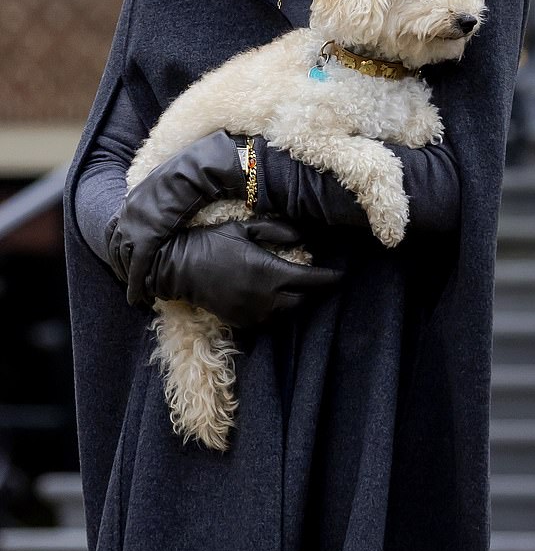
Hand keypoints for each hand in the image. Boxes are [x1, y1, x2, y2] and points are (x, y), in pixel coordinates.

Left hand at [105, 130, 245, 303]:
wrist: (188, 175)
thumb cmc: (185, 176)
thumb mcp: (166, 185)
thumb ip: (161, 195)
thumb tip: (170, 195)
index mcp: (131, 201)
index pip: (113, 229)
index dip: (116, 246)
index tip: (120, 259)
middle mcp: (127, 215)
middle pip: (115, 248)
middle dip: (119, 266)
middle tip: (125, 280)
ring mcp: (134, 227)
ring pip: (123, 261)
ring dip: (127, 279)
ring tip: (135, 293)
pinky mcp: (146, 239)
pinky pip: (137, 268)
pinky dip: (136, 284)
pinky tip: (138, 298)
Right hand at [144, 216, 341, 326]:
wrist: (177, 268)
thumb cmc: (212, 242)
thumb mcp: (244, 228)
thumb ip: (276, 231)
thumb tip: (304, 236)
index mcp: (268, 272)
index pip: (311, 280)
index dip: (329, 279)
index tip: (341, 276)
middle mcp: (264, 297)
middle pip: (302, 300)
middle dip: (313, 291)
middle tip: (317, 279)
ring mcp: (252, 313)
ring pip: (287, 311)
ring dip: (294, 300)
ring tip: (294, 286)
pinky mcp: (241, 321)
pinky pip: (268, 318)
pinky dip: (275, 308)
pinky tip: (270, 295)